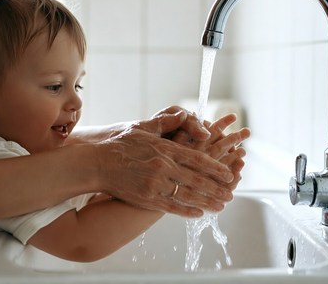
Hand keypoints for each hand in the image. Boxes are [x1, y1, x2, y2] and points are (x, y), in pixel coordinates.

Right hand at [97, 111, 237, 216]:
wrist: (97, 163)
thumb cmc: (120, 143)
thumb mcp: (142, 128)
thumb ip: (165, 123)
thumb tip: (184, 114)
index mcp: (164, 148)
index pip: (196, 158)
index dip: (215, 167)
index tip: (229, 172)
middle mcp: (162, 167)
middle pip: (196, 180)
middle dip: (216, 188)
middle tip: (231, 193)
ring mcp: (154, 184)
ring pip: (187, 196)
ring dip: (206, 202)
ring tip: (221, 206)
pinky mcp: (146, 198)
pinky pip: (171, 207)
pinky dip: (186, 211)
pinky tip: (198, 213)